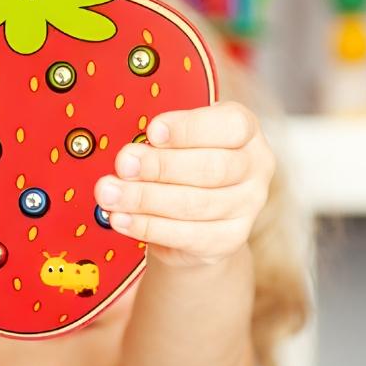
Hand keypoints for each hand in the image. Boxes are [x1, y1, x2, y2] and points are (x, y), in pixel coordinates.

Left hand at [93, 101, 274, 268]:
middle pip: (211, 168)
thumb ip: (161, 145)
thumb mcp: (178, 144)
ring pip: (194, 204)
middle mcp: (256, 167)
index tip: (152, 132)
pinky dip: (147, 226)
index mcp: (247, 131)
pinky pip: (185, 235)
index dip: (189, 128)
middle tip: (123, 163)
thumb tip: (129, 159)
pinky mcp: (230, 239)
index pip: (231, 126)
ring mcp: (247, 206)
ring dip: (145, 198)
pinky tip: (121, 219)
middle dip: (161, 166)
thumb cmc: (184, 168)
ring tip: (109, 193)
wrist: (197, 221)